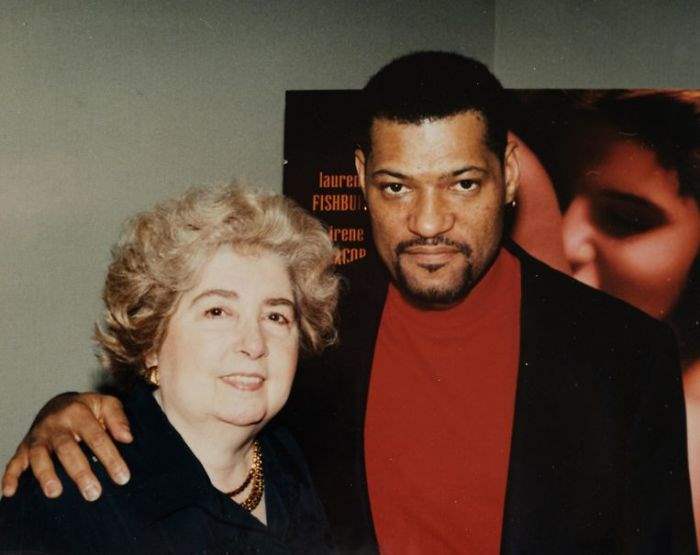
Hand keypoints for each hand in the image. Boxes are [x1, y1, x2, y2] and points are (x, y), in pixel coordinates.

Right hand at [2, 392, 132, 501]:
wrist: (57, 403)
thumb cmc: (87, 408)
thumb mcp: (105, 404)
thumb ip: (118, 417)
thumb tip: (127, 438)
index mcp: (78, 412)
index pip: (96, 437)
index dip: (110, 457)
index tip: (122, 477)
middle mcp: (55, 424)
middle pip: (67, 448)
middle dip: (80, 472)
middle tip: (93, 493)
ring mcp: (38, 436)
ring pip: (39, 456)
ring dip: (45, 474)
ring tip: (55, 493)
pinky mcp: (23, 447)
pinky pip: (14, 462)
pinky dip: (10, 477)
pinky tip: (10, 493)